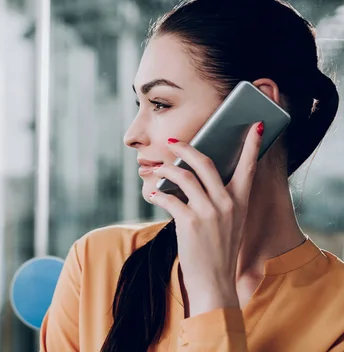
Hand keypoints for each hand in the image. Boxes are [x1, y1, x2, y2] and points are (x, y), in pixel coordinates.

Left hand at [149, 122, 263, 315]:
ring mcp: (209, 212)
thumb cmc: (218, 249)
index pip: (248, 166)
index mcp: (241, 201)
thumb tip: (194, 177)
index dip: (252, 145)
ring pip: (184, 177)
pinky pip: (169, 199)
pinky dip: (158, 194)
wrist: (215, 281)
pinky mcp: (191, 222)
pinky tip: (152, 193)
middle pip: (205, 163)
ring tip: (154, 169)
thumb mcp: (229, 222)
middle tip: (170, 141)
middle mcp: (227, 203)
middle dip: (185, 148)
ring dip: (165, 170)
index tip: (254, 125)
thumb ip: (220, 199)